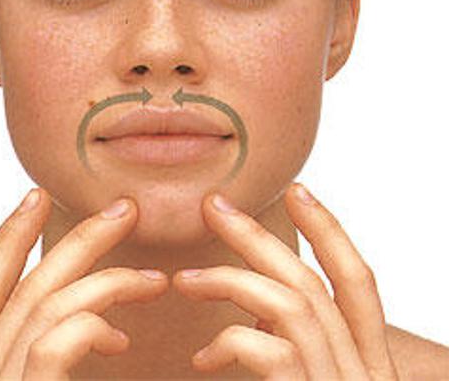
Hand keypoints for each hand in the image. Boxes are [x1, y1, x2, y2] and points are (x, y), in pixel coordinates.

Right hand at [0, 189, 167, 379]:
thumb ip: (47, 359)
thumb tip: (99, 329)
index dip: (9, 238)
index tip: (38, 195)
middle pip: (24, 288)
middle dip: (78, 240)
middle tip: (123, 209)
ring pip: (45, 306)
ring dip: (106, 281)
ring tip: (153, 281)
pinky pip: (53, 343)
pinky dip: (91, 326)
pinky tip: (120, 340)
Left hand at [173, 183, 398, 379]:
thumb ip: (295, 347)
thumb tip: (258, 314)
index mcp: (367, 364)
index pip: (358, 284)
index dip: (330, 233)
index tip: (298, 191)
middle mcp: (363, 373)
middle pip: (311, 282)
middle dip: (258, 237)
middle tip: (215, 206)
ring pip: (290, 306)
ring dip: (230, 281)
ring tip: (185, 281)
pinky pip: (268, 351)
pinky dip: (228, 343)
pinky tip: (202, 360)